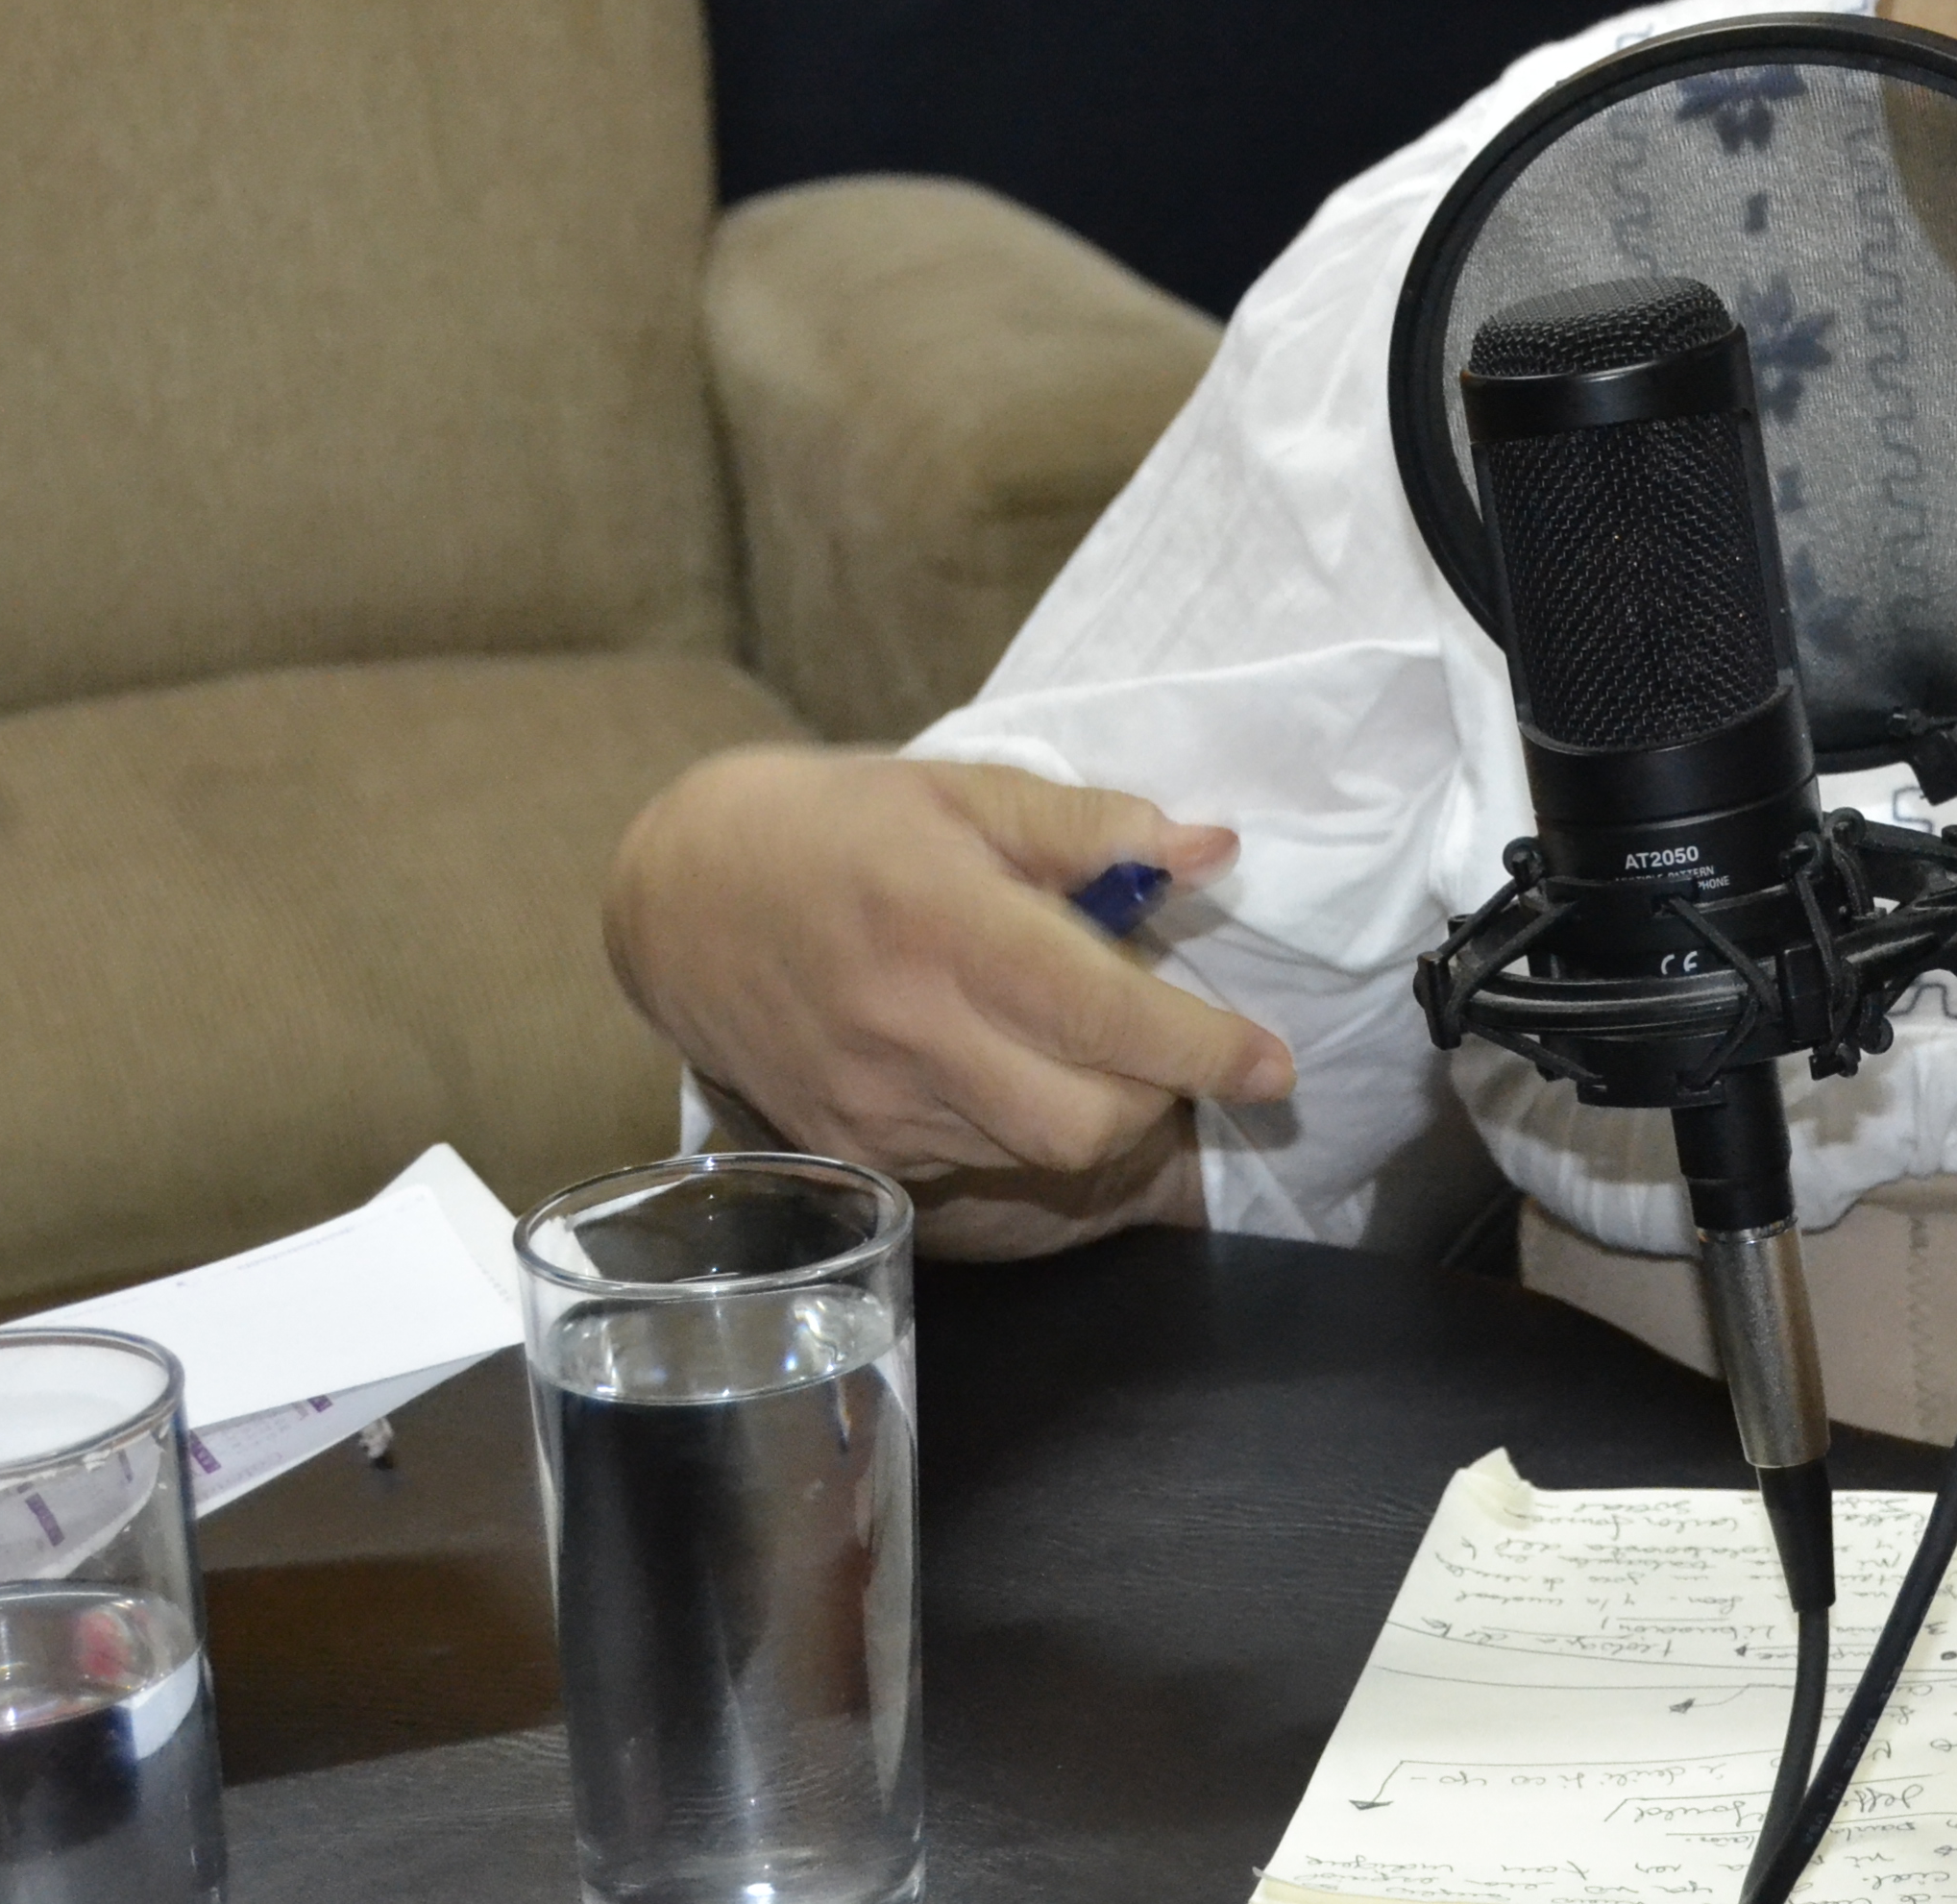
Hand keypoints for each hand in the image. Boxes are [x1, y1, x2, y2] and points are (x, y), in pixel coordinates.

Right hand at [603, 746, 1280, 1255]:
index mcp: (947, 927)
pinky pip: (976, 1167)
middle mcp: (909, 1032)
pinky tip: (1006, 1069)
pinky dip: (1020, 1131)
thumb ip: (1091, 826)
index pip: (1107, 1016)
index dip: (1206, 1050)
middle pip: (1087, 1123)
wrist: (684, 894)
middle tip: (1160, 1041)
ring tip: (1079, 1043)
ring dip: (1093, 1113)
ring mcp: (874, 1107)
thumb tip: (1210, 853)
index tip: (1273, 1063)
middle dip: (1156, 1094)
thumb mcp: (965, 790)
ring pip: (1038, 1157)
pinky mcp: (850, 1152)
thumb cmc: (841, 826)